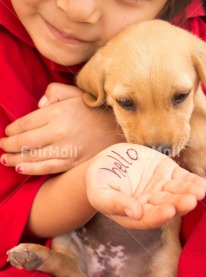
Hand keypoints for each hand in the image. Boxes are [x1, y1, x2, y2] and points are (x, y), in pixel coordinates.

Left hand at [0, 83, 123, 174]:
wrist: (119, 129)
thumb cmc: (96, 110)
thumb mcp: (75, 93)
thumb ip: (53, 93)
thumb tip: (38, 106)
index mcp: (58, 113)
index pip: (26, 122)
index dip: (13, 129)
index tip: (7, 132)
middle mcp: (58, 132)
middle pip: (25, 141)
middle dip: (9, 145)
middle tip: (1, 146)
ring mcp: (65, 149)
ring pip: (33, 156)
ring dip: (15, 158)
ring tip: (4, 159)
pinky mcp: (72, 162)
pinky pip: (47, 168)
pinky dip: (31, 169)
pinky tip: (20, 168)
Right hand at [85, 143, 205, 228]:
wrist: (106, 162)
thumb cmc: (99, 180)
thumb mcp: (99, 192)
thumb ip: (114, 203)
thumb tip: (134, 213)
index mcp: (134, 214)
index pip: (148, 218)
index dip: (159, 215)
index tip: (168, 211)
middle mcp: (151, 204)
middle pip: (167, 206)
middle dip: (179, 204)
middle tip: (189, 201)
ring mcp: (161, 188)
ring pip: (177, 192)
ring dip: (189, 192)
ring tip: (199, 190)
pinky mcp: (167, 172)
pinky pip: (182, 178)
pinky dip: (191, 180)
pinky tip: (200, 183)